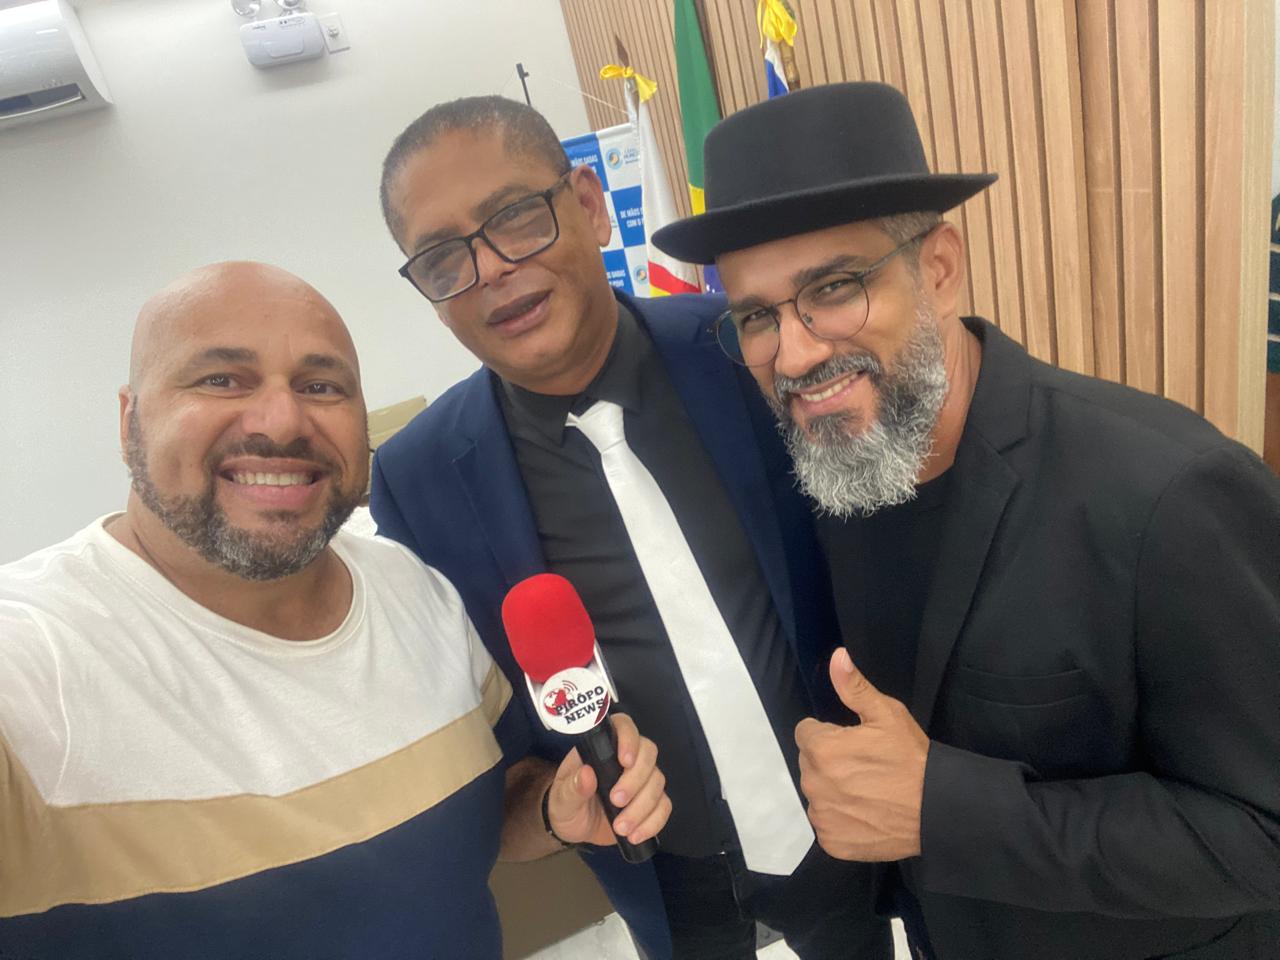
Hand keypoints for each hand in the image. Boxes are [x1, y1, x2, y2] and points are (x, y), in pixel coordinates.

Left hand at [546, 713, 670, 846]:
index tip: (624, 761)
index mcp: (603, 747)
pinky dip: (653, 822)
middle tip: (616, 800)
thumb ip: (572, 787)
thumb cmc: (565, 802)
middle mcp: (627, 759)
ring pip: (658, 782)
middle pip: (648, 754)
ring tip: (620, 827)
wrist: (573, 827)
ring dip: (642, 806)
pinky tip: (635, 835)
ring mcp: (641, 780)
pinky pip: (663, 807)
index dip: (629, 739)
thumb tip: (586, 774)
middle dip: (636, 779)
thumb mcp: (561, 797)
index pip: (624, 727)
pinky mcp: (650, 803)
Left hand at [795, 648, 929, 860]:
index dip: (829, 735)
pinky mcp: (832, 842)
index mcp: (821, 749)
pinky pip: (827, 824)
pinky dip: (842, 820)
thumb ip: (854, 687)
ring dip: (834, 791)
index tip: (853, 743)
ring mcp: (822, 816)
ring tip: (867, 791)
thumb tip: (836, 656)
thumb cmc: (912, 759)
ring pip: (817, 794)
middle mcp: (814, 784)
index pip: (806, 733)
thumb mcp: (887, 714)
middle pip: (810, 764)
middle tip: (864, 767)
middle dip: (829, 762)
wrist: (937, 810)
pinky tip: (866, 814)